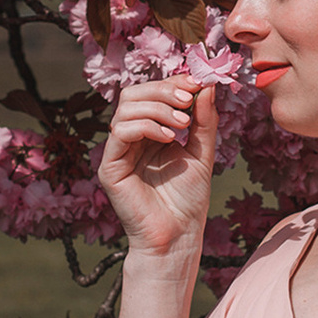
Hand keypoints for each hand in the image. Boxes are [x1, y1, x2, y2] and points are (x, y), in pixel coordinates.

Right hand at [97, 78, 216, 259]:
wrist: (178, 235)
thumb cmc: (188, 199)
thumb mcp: (202, 151)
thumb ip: (203, 119)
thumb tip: (207, 85)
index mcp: (150, 132)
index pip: (152, 94)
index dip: (173, 82)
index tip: (198, 82)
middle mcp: (130, 139)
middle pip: (133, 94)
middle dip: (162, 90)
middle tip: (188, 99)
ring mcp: (118, 152)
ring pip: (125, 109)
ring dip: (157, 108)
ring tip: (182, 124)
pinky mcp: (110, 167)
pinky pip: (120, 133)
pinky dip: (146, 126)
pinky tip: (169, 138)